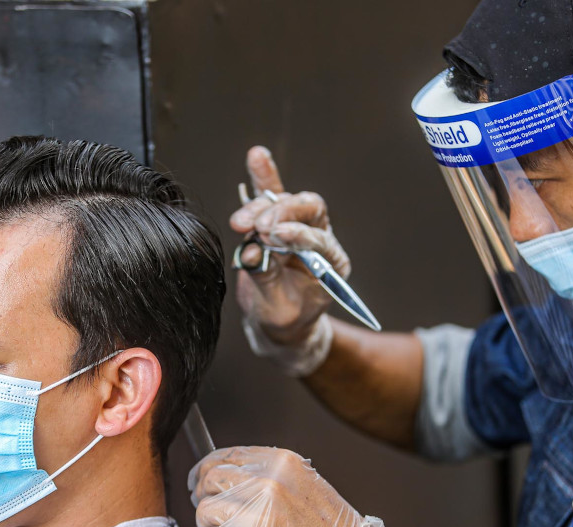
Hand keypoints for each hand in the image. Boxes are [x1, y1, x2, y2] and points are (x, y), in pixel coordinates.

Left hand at [189, 446, 384, 526]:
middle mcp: (267, 483)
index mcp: (280, 463)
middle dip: (203, 496)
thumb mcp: (304, 482)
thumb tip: (228, 476)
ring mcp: (259, 514)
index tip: (199, 480)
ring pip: (206, 511)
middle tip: (208, 510)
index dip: (205, 469)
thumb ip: (267, 474)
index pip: (225, 456)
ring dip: (208, 524)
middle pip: (210, 480)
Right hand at [232, 147, 350, 346]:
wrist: (277, 323)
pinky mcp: (274, 223)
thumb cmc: (284, 319)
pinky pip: (271, 196)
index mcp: (331, 263)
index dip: (298, 235)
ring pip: (285, 204)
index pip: (318, 239)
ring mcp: (296, 228)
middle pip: (307, 211)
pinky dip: (263, 178)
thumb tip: (251, 254)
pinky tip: (257, 156)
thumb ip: (267, 279)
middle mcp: (318, 239)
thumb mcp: (278, 309)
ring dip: (261, 208)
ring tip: (240, 222)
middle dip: (281, 215)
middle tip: (258, 228)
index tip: (275, 235)